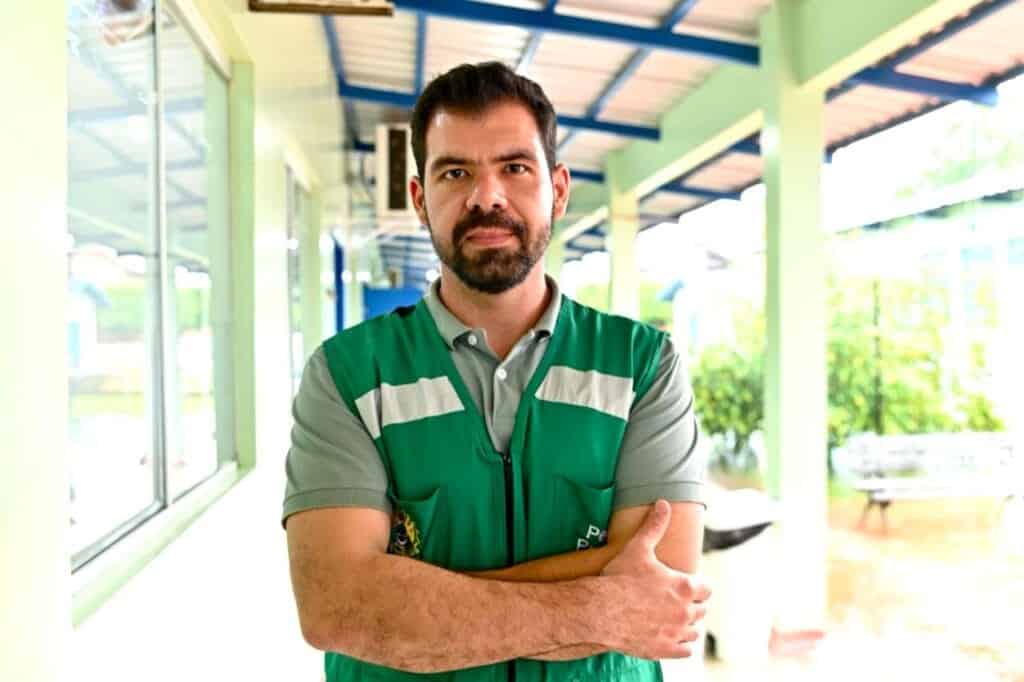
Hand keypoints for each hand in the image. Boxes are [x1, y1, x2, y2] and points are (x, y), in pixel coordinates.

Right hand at [597, 500, 710, 659]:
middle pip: (702, 610)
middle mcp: (685, 611)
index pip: (706, 588)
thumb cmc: (620, 579)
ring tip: (674, 619)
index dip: (698, 586)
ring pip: (694, 631)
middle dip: (693, 604)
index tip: (687, 585)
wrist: (601, 610)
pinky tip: (671, 638)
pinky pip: (685, 651)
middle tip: (677, 600)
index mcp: (684, 586)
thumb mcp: (638, 548)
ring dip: (688, 625)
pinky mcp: (665, 649)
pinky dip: (681, 645)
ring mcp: (676, 632)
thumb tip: (663, 504)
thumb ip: (654, 526)